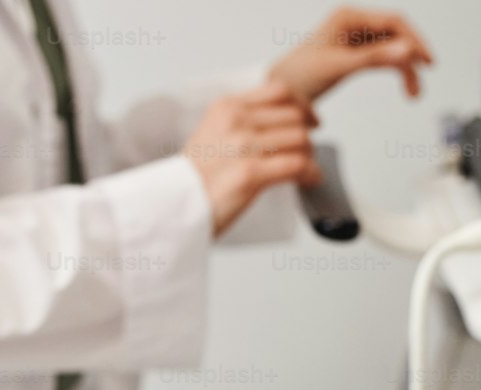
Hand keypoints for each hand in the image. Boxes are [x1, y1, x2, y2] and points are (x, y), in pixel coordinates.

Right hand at [183, 80, 321, 237]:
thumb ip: (238, 125)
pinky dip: (310, 173)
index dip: (303, 105)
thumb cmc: (189, 183)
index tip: (310, 120)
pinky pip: (297, 165)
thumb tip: (274, 128)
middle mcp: (236, 121)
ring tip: (307, 170)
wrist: (170, 209)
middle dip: (307, 136)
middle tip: (307, 153)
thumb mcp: (209, 136)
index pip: (280, 91)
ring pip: (300, 140)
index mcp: (227, 107)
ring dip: (310, 156)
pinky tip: (310, 180)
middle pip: (295, 116)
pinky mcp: (250, 174)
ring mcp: (243, 146)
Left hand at [270, 8, 433, 101]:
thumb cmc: (299, 77)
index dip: (414, 40)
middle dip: (411, 57)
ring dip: (404, 68)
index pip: (392, 22)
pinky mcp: (352, 53)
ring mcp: (353, 37)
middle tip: (423, 80)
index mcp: (349, 17)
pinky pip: (380, 57)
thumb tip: (407, 51)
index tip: (428, 61)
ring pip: (390, 47)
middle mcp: (353, 22)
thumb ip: (374, 58)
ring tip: (413, 94)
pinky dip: (393, 70)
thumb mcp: (339, 67)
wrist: (278, 92)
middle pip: (395, 33)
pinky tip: (403, 84)